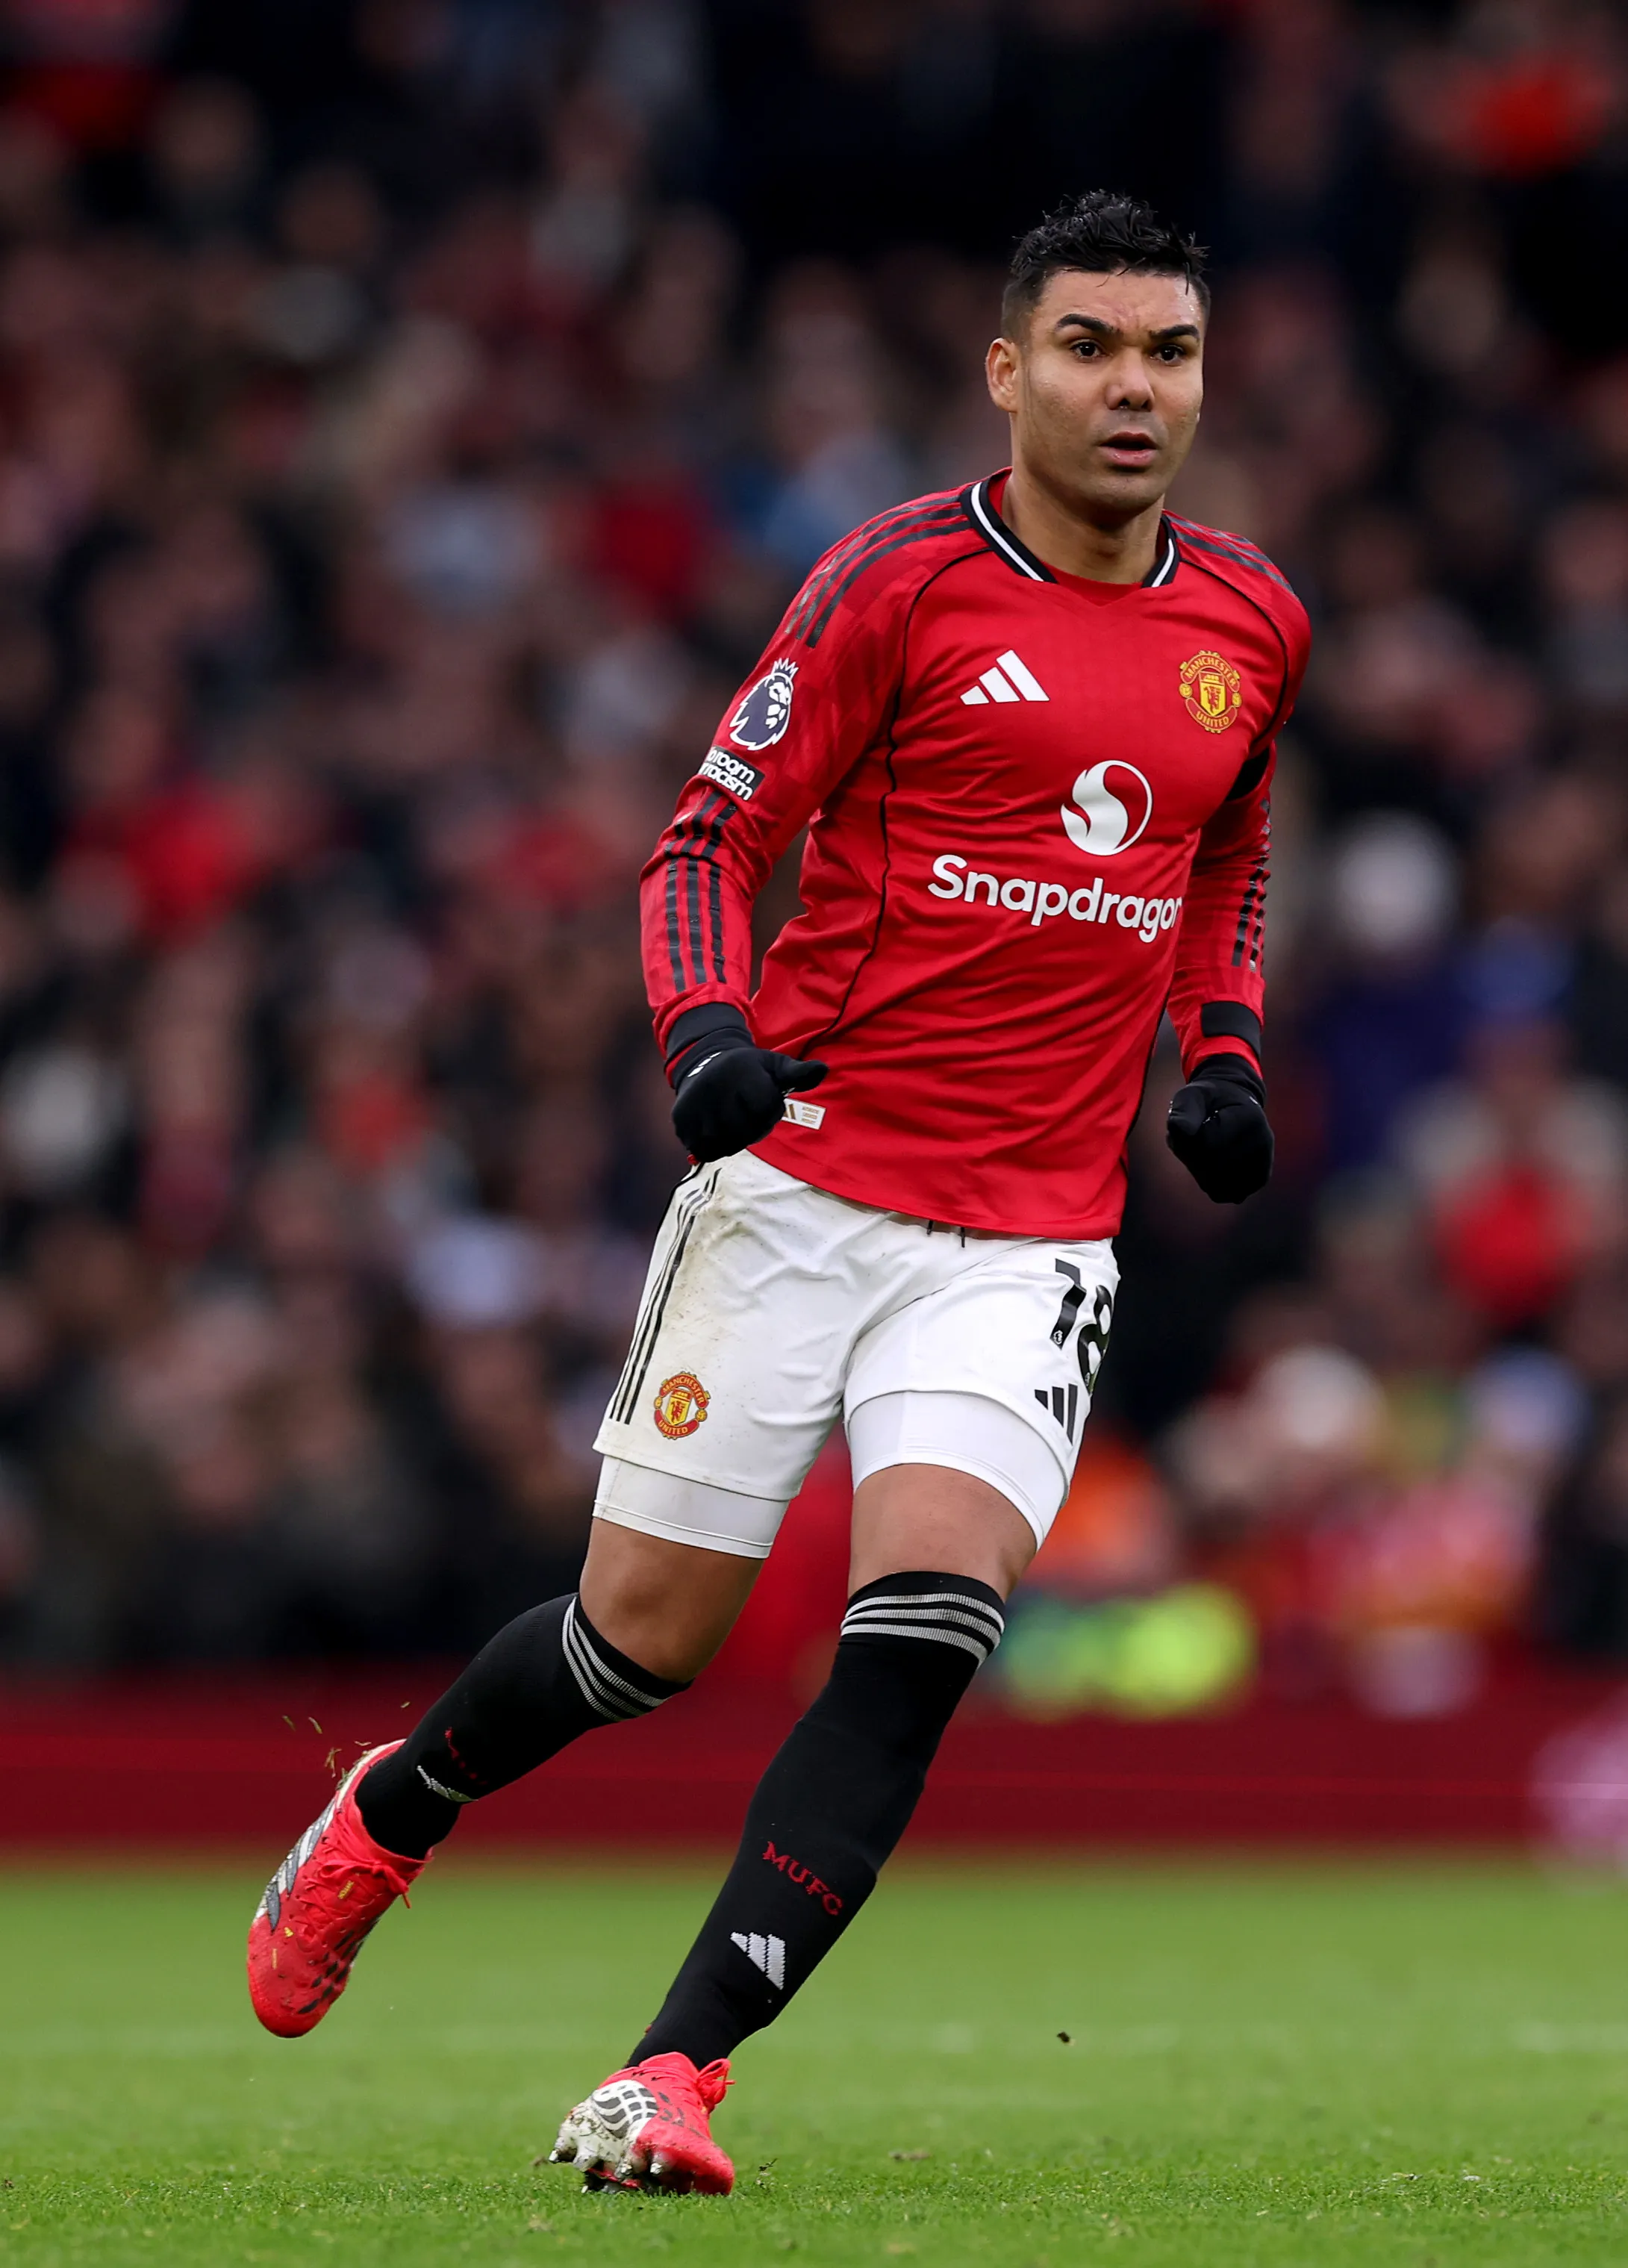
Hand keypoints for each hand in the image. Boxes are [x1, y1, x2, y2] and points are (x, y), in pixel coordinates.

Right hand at [672, 1026, 826, 1161]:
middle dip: (753, 1128)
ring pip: (724, 1144)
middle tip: (749, 1112)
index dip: (770, 1111)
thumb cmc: (749, 1070)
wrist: (705, 1063)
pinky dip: (715, 1146)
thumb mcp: (775, 1065)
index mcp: (740, 1073)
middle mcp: (714, 1088)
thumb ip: (798, 1073)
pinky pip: (703, 1149)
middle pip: (745, 1131)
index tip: (765, 1099)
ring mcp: (694, 1105)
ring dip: (734, 1140)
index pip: (764, 1110)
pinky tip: (718, 1129)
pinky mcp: (680, 1119)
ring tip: (734, 1120)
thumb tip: (823, 1069)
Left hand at [1166, 1055, 1273, 1203]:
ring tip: (1205, 1151)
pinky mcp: (1261, 1177)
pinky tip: (1216, 1164)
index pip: (1207, 1146)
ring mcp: (1264, 1161)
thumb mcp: (1192, 1096)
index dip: (1187, 1143)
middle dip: (1193, 1160)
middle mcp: (1262, 1142)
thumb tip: (1179, 1127)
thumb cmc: (1209, 1100)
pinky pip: (1228, 1193)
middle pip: (1213, 1171)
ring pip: (1219, 1188)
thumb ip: (1184, 1110)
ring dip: (1202, 1174)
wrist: (1235, 1102)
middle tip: (1194, 1140)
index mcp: (1248, 1118)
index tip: (1189, 1129)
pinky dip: (1215, 1184)